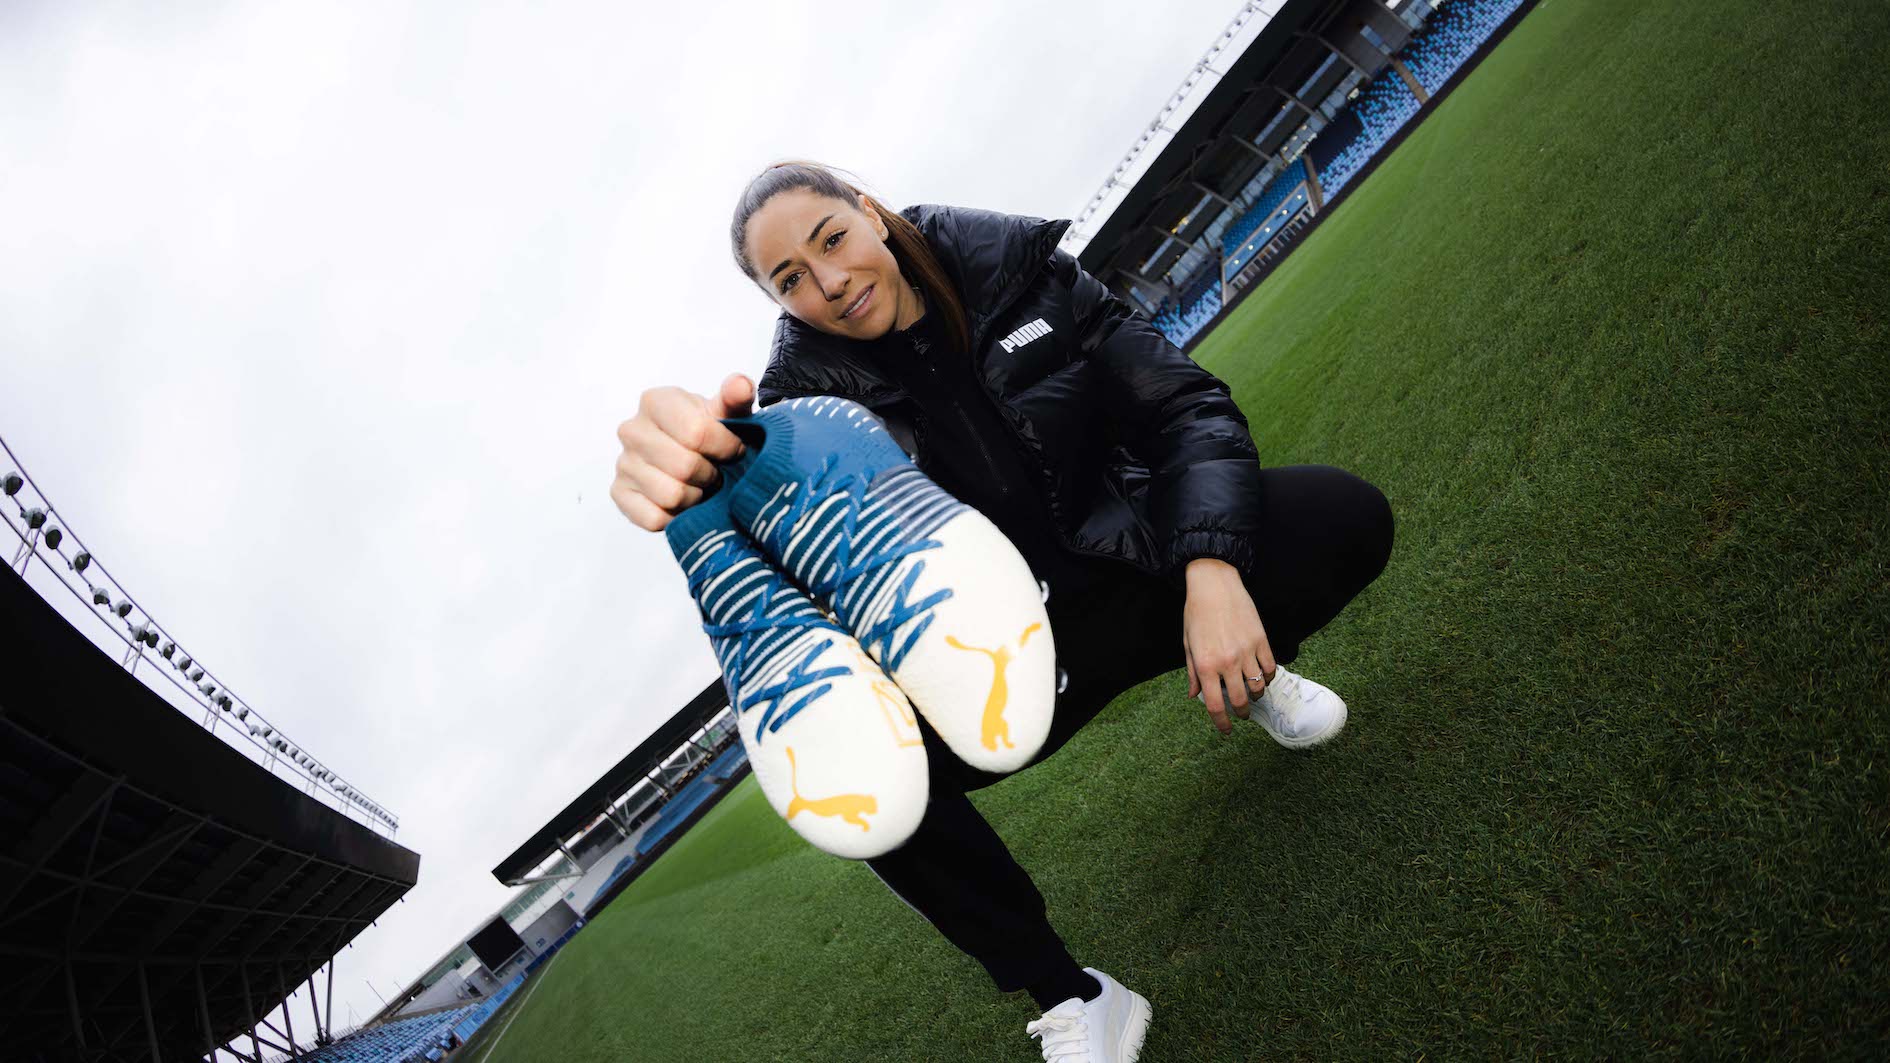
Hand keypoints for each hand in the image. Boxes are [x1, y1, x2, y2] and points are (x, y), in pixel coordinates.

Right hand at [611, 373, 754, 531]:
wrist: (690, 455)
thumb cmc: (709, 431)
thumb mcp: (726, 412)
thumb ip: (736, 397)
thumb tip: (740, 386)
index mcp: (655, 401)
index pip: (696, 432)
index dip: (725, 448)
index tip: (733, 449)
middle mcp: (631, 430)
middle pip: (685, 466)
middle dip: (710, 474)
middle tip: (714, 470)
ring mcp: (622, 463)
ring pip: (671, 495)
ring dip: (695, 496)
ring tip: (699, 484)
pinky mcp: (619, 494)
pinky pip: (654, 518)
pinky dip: (676, 516)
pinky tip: (683, 502)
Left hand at [1181, 558, 1275, 734]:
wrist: (1215, 585)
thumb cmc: (1196, 614)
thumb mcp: (1188, 644)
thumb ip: (1193, 672)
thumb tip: (1194, 696)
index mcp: (1206, 665)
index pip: (1215, 705)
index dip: (1221, 723)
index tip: (1226, 730)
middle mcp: (1227, 662)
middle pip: (1240, 700)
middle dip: (1241, 712)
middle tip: (1241, 713)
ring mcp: (1247, 652)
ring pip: (1258, 686)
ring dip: (1255, 695)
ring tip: (1251, 693)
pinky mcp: (1261, 640)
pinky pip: (1270, 668)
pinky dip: (1267, 677)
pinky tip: (1262, 676)